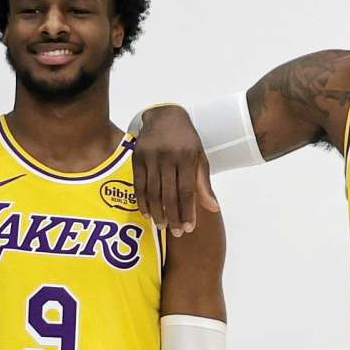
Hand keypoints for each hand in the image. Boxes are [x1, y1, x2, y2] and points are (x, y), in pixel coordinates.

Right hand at [131, 106, 219, 235]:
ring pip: (153, 192)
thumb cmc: (186, 140)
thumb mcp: (199, 157)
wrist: (164, 116)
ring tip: (162, 227)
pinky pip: (138, 185)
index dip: (188, 211)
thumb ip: (203, 184)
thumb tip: (213, 208)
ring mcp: (150, 157)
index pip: (187, 191)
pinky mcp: (136, 158)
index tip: (190, 228)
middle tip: (177, 233)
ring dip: (157, 213)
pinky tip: (147, 213)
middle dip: (173, 217)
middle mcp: (168, 157)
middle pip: (170, 194)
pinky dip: (142, 202)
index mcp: (187, 157)